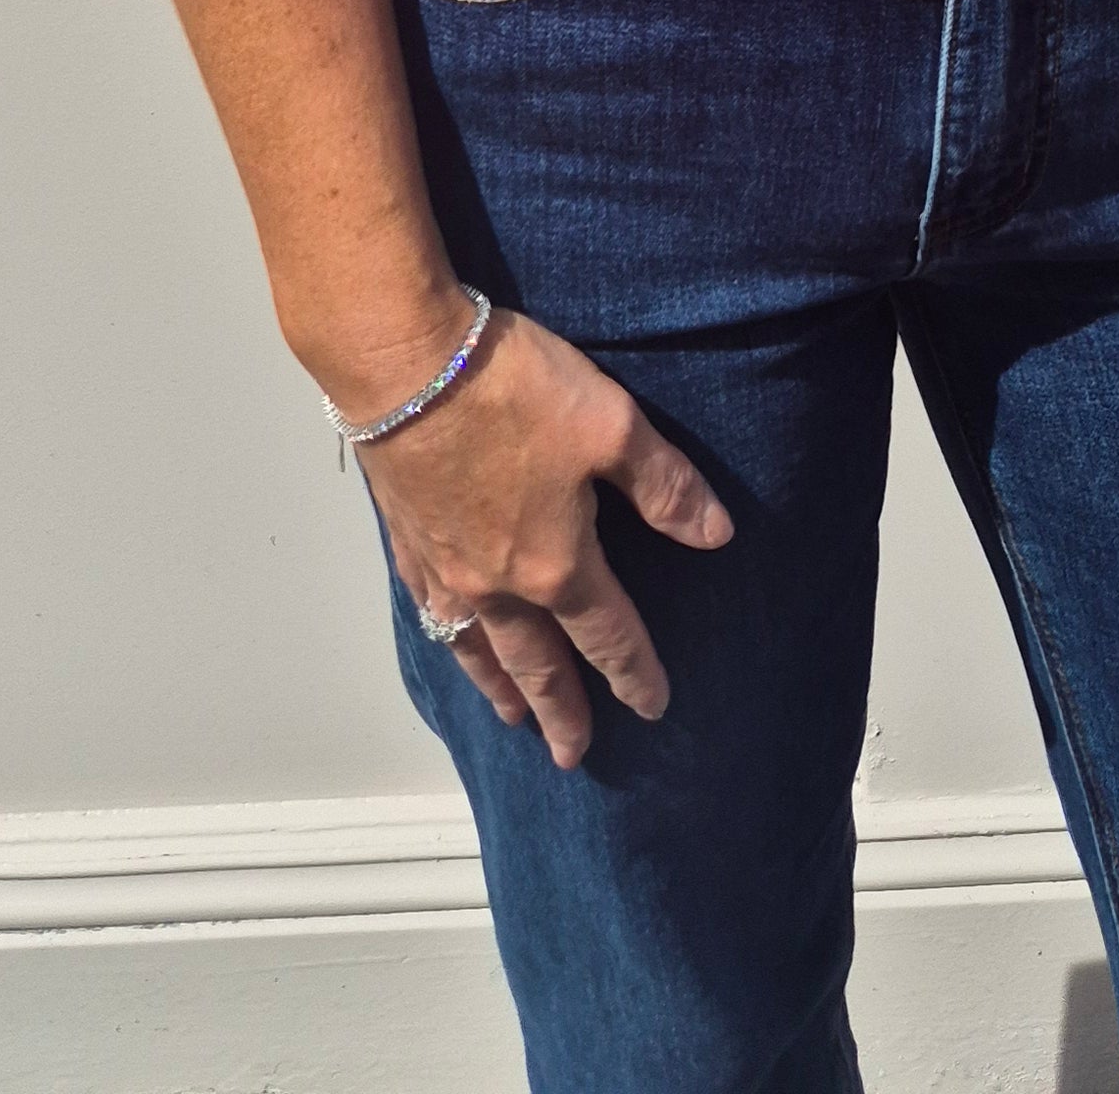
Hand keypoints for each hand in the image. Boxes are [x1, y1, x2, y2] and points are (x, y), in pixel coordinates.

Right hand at [354, 304, 731, 765]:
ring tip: (514, 719)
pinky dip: (452, 644)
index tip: (652, 707)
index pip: (608, 634)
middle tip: (573, 754)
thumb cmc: (512, 390)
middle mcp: (499, 585)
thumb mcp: (611, 425)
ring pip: (479, 650)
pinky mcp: (407, 541)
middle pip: (537, 663)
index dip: (634, 672)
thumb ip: (663, 486)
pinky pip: (434, 616)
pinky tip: (453, 639)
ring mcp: (445, 570)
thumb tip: (716, 536)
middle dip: (561, 709)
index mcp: (557, 564)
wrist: (403, 364)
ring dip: (500, 688)